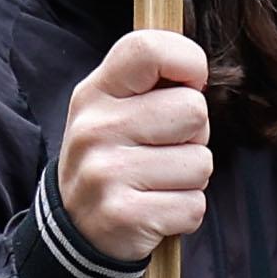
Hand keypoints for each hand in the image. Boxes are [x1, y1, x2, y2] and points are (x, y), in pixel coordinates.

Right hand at [54, 26, 212, 267]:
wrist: (74, 228)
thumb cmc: (113, 157)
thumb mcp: (114, 109)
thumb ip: (152, 84)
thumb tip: (198, 74)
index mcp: (95, 92)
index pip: (148, 49)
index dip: (188, 60)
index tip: (190, 83)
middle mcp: (95, 128)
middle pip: (194, 110)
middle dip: (194, 135)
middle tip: (164, 149)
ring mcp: (106, 173)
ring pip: (201, 163)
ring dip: (191, 178)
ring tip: (157, 182)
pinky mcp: (124, 216)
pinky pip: (194, 206)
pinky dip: (185, 212)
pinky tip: (156, 209)